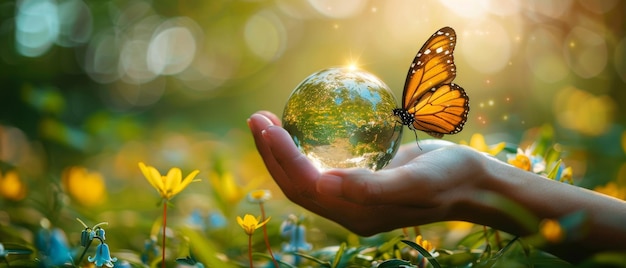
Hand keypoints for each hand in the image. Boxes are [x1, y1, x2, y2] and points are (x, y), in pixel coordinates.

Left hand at [247, 111, 489, 235]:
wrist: (472, 183)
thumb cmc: (449, 179)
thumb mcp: (417, 181)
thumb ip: (373, 189)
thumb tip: (324, 185)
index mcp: (356, 215)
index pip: (306, 187)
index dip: (281, 159)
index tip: (268, 125)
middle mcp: (349, 212)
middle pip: (296, 185)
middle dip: (270, 154)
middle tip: (257, 117)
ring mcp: (352, 200)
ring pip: (304, 178)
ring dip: (280, 152)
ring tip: (267, 120)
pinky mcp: (360, 185)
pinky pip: (321, 168)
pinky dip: (303, 149)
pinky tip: (300, 126)